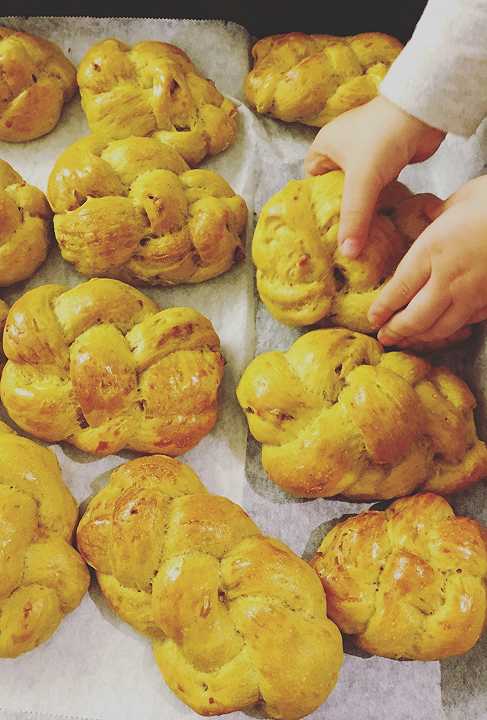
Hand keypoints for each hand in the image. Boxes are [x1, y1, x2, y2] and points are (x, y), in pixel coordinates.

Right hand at [304, 96, 444, 257]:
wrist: (424, 112)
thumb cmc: (383, 135)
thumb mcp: (362, 180)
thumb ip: (354, 218)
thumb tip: (347, 253)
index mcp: (324, 147)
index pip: (311, 183)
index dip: (317, 204)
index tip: (324, 227)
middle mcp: (342, 150)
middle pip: (336, 190)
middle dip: (342, 212)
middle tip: (344, 238)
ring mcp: (366, 155)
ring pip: (358, 191)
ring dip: (363, 209)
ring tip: (362, 234)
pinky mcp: (387, 161)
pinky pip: (377, 188)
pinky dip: (379, 202)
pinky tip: (381, 220)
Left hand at [369, 175, 486, 345]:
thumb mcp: (461, 199)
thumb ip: (438, 213)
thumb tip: (426, 214)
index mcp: (433, 250)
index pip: (399, 288)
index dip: (383, 308)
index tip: (373, 317)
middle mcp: (449, 277)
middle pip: (415, 316)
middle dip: (397, 330)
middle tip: (385, 336)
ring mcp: (473, 293)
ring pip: (440, 327)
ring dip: (421, 337)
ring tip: (409, 340)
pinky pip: (468, 322)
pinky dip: (452, 331)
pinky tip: (445, 331)